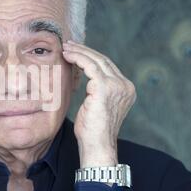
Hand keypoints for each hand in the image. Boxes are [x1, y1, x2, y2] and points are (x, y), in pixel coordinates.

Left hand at [62, 40, 136, 167]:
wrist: (97, 146)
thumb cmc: (92, 131)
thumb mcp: (96, 106)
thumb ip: (95, 91)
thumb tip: (82, 76)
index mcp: (125, 89)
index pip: (107, 66)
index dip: (91, 56)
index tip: (76, 51)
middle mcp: (124, 85)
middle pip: (103, 60)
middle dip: (84, 50)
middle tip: (69, 44)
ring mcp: (117, 85)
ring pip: (96, 60)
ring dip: (79, 51)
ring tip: (65, 47)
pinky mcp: (105, 87)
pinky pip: (90, 66)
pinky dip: (78, 58)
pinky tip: (67, 56)